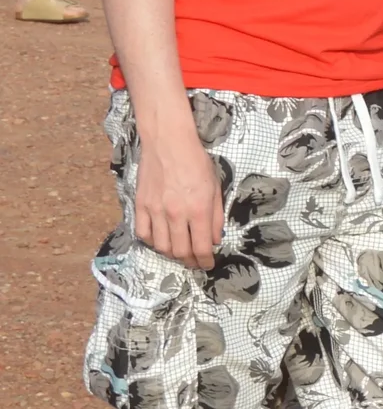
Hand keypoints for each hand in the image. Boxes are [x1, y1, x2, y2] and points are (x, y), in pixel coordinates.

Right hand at [133, 125, 222, 268]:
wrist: (168, 143)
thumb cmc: (196, 162)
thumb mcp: (215, 187)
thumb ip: (215, 216)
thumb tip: (214, 239)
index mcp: (198, 210)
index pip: (200, 247)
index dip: (205, 261)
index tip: (208, 265)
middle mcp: (175, 214)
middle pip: (180, 251)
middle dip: (189, 261)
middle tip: (195, 262)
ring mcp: (155, 211)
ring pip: (161, 246)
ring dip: (171, 254)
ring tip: (180, 253)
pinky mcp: (141, 205)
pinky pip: (143, 233)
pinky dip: (152, 241)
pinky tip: (160, 240)